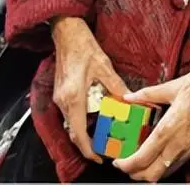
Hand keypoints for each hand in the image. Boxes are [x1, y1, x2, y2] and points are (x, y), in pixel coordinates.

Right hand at [52, 17, 128, 162]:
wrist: (66, 32)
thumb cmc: (83, 45)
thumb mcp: (104, 66)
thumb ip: (116, 85)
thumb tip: (129, 99)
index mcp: (74, 96)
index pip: (79, 132)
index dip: (88, 149)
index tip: (99, 157)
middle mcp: (63, 100)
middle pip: (73, 131)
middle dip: (87, 143)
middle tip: (103, 148)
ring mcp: (60, 96)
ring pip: (70, 123)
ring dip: (83, 132)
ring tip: (100, 134)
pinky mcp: (60, 92)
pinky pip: (69, 113)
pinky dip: (80, 120)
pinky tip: (93, 116)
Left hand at [114, 61, 189, 181]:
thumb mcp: (172, 86)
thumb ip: (148, 94)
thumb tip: (129, 97)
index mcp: (169, 128)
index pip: (143, 158)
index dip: (127, 165)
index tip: (118, 161)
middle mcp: (179, 144)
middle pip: (152, 175)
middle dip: (136, 174)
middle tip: (126, 164)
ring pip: (165, 174)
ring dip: (150, 172)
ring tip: (140, 159)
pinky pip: (178, 165)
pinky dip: (165, 165)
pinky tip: (160, 152)